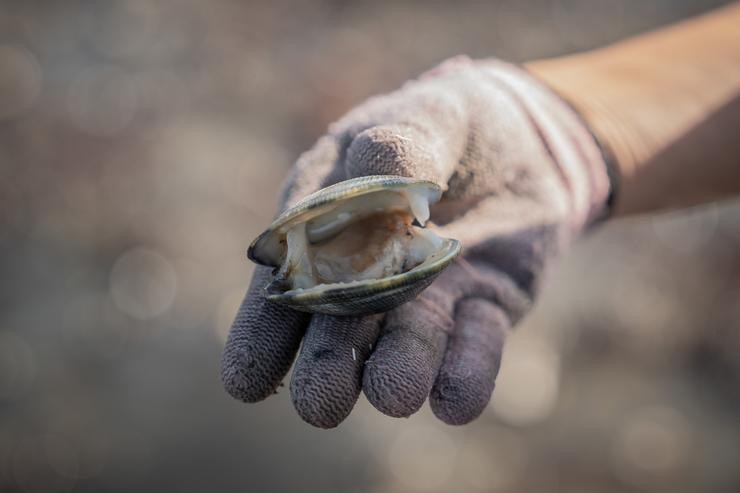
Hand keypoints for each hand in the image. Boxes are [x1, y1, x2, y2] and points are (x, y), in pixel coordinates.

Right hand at [221, 56, 610, 427]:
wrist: (526, 140)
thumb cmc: (451, 123)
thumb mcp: (423, 117)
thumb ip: (393, 148)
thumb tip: (368, 178)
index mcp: (328, 227)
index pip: (286, 286)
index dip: (263, 334)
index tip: (246, 381)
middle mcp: (369, 277)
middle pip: (338, 332)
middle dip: (327, 368)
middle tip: (320, 404)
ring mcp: (427, 299)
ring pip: (406, 347)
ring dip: (397, 373)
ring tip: (393, 393)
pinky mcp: (484, 310)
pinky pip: (476, 347)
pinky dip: (466, 373)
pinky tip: (457, 400)